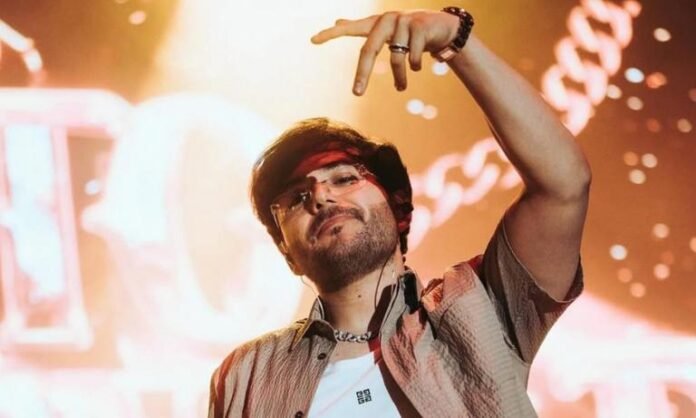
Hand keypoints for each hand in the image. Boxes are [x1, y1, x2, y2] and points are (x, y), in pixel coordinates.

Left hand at [311, 10, 459, 94]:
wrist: (442, 27)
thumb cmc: (408, 32)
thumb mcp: (384, 30)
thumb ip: (360, 27)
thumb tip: (336, 21)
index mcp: (375, 23)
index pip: (350, 29)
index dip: (331, 34)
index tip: (313, 40)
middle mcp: (386, 20)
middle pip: (369, 50)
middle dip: (363, 74)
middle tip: (356, 94)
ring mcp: (403, 22)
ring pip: (396, 58)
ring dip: (399, 78)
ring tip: (400, 88)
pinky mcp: (420, 27)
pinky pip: (414, 56)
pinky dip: (415, 66)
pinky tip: (419, 67)